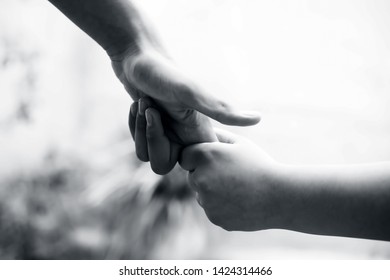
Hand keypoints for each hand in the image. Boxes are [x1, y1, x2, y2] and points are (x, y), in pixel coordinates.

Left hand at [114, 47, 259, 172]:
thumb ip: (221, 110)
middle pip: (163, 164)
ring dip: (140, 130)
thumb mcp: (191, 92)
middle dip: (152, 141)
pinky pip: (140, 146)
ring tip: (145, 104)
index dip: (181, 156)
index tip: (171, 126)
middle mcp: (183, 135)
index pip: (195, 163)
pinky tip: (138, 106)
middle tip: (152, 111)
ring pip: (148, 157)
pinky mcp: (151, 129)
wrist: (135, 55)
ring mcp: (166, 133)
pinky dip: (135, 126)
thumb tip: (258, 119)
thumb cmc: (163, 72)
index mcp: (198, 131)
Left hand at [179, 129, 283, 230]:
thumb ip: (217, 135)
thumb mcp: (240, 143)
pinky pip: (212, 209)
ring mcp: (206, 201)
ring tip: (238, 187)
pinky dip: (222, 206)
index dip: (199, 156)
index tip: (214, 159)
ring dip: (212, 191)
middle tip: (230, 173)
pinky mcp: (214, 217)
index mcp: (205, 156)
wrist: (280, 196)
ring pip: (202, 194)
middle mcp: (200, 179)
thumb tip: (202, 131)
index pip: (186, 156)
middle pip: (192, 176)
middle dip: (205, 174)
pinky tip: (241, 200)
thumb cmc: (260, 165)